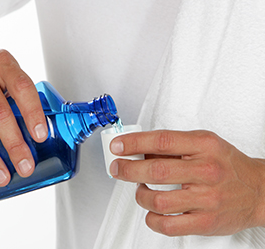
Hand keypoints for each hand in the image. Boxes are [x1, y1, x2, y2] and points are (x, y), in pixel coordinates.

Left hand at [109, 130, 264, 235]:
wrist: (259, 191)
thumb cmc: (227, 165)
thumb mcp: (204, 143)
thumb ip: (173, 145)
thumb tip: (138, 150)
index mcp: (204, 146)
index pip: (162, 141)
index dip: (134, 143)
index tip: (117, 146)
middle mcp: (206, 171)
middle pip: (156, 171)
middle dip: (128, 170)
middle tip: (117, 168)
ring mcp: (206, 199)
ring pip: (158, 200)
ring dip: (140, 195)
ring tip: (141, 190)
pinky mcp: (205, 222)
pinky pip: (168, 225)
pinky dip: (152, 219)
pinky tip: (152, 211)